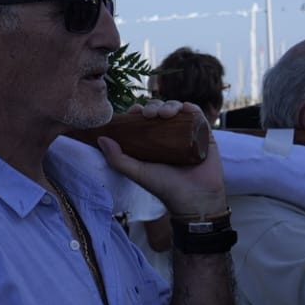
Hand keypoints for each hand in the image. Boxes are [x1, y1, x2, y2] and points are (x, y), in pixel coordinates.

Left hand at [97, 100, 227, 216]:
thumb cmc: (165, 187)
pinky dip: (190, 107)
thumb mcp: (137, 172)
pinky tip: (185, 108)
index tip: (134, 111)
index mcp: (152, 142)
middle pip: (159, 111)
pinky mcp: (204, 134)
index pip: (143, 119)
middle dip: (153, 106)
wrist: (195, 199)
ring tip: (165, 113)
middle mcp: (169, 135)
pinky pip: (197, 115)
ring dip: (170, 105)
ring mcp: (187, 133)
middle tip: (149, 114)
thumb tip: (100, 139)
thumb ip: (117, 159)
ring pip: (177, 110)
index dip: (138, 111)